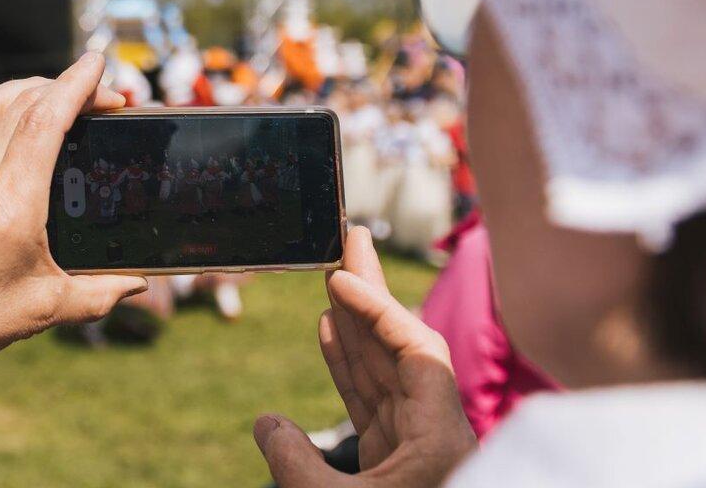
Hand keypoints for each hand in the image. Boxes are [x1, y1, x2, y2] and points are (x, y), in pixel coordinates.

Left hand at [0, 53, 145, 377]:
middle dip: (64, 86)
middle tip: (97, 97)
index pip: (46, 118)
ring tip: (52, 98)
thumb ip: (100, 293)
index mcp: (12, 200)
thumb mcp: (48, 307)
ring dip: (22, 89)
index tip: (100, 64)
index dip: (76, 83)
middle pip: (20, 102)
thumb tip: (138, 285)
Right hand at [253, 227, 476, 486]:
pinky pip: (370, 399)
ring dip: (354, 321)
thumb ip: (298, 465)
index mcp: (439, 437)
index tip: (341, 278)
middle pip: (400, 346)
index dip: (378, 309)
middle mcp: (431, 432)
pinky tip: (330, 331)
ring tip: (333, 274)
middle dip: (372, 293)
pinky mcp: (393, 461)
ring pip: (381, 369)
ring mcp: (412, 445)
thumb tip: (266, 425)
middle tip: (351, 240)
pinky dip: (348, 364)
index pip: (417, 351)